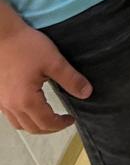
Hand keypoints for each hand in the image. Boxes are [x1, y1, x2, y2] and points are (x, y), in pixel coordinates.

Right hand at [0, 4, 90, 132]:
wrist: (3, 36)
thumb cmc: (27, 47)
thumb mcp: (54, 61)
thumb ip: (71, 79)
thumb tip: (87, 93)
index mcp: (27, 101)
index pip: (46, 123)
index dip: (61, 124)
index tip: (72, 118)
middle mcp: (12, 106)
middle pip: (32, 128)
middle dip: (50, 128)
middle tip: (63, 120)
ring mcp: (3, 102)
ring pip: (20, 124)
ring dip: (36, 126)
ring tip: (49, 117)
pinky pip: (11, 116)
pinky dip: (23, 118)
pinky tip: (31, 108)